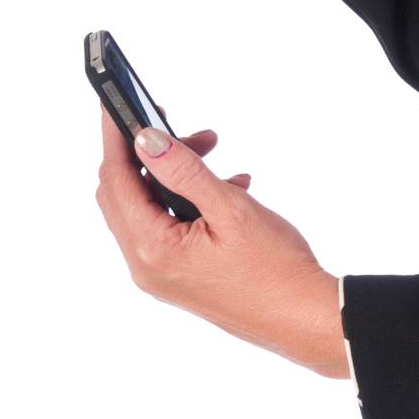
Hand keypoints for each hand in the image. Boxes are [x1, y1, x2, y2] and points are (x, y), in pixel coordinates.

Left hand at [95, 104, 347, 379]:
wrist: (303, 317)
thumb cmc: (274, 268)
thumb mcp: (230, 209)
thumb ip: (184, 171)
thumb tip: (145, 138)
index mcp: (153, 249)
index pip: (116, 179)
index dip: (116, 136)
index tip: (118, 100)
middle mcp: (146, 265)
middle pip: (122, 193)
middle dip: (146, 152)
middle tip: (177, 123)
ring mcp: (160, 274)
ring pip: (145, 207)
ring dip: (171, 173)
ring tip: (212, 149)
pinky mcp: (178, 275)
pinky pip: (165, 225)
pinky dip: (185, 197)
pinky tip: (227, 185)